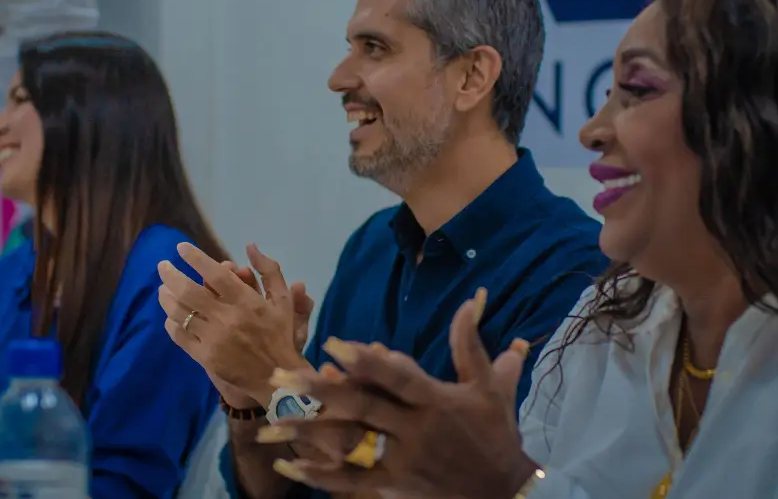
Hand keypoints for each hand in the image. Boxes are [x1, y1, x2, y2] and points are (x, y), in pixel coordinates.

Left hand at [158, 242, 311, 404]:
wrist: (277, 376)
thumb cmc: (279, 334)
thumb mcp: (283, 299)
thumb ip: (269, 270)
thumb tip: (251, 246)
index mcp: (246, 301)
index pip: (214, 274)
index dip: (195, 258)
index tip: (181, 248)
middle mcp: (226, 317)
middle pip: (189, 291)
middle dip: (171, 274)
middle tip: (162, 265)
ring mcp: (213, 338)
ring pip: (181, 313)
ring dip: (167, 297)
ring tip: (162, 288)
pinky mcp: (205, 357)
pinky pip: (180, 336)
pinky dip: (171, 322)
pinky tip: (170, 315)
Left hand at [258, 289, 538, 498]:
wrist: (506, 492)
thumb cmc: (496, 432)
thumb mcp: (490, 386)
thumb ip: (470, 342)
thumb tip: (471, 298)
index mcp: (435, 400)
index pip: (397, 377)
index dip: (366, 361)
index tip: (333, 344)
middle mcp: (415, 430)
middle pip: (362, 408)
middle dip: (319, 391)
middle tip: (281, 377)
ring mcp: (402, 461)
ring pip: (349, 444)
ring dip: (308, 433)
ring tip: (270, 423)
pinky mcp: (394, 487)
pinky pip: (351, 482)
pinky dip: (318, 475)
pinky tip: (288, 466)